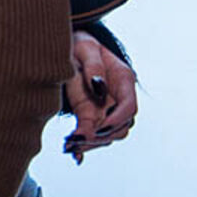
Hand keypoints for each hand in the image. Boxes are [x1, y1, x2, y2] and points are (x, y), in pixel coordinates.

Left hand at [63, 31, 137, 162]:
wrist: (67, 45)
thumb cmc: (78, 43)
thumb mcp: (84, 48)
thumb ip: (93, 66)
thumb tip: (99, 87)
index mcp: (123, 79)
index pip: (129, 106)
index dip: (117, 119)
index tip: (99, 127)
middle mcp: (118, 97)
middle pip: (120, 126)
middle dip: (102, 136)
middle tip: (78, 139)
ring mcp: (106, 108)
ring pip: (108, 135)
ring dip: (92, 142)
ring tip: (70, 144)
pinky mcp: (90, 114)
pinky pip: (92, 133)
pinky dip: (84, 144)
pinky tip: (73, 154)